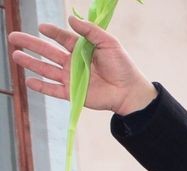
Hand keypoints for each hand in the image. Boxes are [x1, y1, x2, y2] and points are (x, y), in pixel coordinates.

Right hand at [8, 15, 155, 114]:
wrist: (130, 91)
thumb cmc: (122, 66)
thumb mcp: (109, 43)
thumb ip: (91, 31)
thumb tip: (71, 19)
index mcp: (82, 49)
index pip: (62, 38)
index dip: (52, 32)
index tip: (41, 27)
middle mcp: (73, 63)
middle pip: (48, 52)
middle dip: (31, 44)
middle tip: (13, 36)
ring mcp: (71, 78)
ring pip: (46, 69)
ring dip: (31, 63)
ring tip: (15, 55)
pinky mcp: (72, 92)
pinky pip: (53, 89)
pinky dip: (41, 86)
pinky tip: (28, 80)